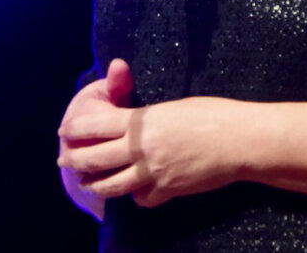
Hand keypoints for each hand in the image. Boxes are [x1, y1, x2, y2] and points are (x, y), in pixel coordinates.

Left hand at [59, 70, 250, 208]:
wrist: (240, 140)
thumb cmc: (213, 114)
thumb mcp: (174, 108)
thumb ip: (148, 120)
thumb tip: (134, 125)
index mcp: (142, 121)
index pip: (95, 126)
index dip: (76, 129)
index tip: (66, 132)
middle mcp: (141, 148)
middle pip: (94, 158)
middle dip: (75, 160)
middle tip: (66, 160)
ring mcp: (153, 172)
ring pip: (111, 185)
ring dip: (95, 184)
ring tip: (87, 183)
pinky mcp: (168, 190)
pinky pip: (142, 198)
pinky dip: (137, 196)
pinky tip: (138, 191)